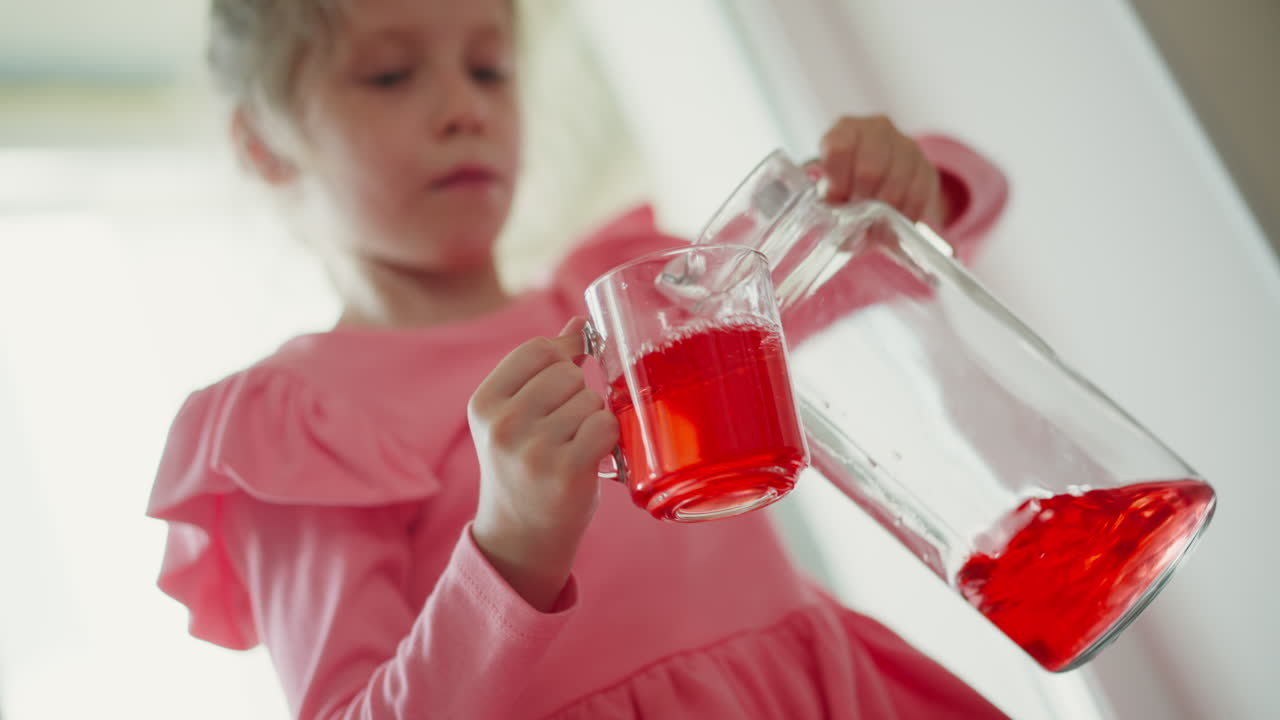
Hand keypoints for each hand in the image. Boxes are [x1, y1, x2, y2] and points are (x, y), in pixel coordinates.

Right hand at [467, 317, 617, 611]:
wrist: (521, 536)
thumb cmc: (525, 466)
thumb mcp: (516, 415)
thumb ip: (544, 368)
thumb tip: (581, 321)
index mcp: (484, 403)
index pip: (538, 349)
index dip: (562, 360)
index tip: (562, 385)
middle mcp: (503, 425)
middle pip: (567, 373)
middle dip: (577, 394)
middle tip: (565, 428)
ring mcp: (533, 450)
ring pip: (590, 399)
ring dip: (592, 419)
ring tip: (574, 446)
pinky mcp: (565, 472)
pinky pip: (605, 425)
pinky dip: (607, 439)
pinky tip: (591, 457)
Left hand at [818, 115, 944, 225]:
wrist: (880, 173)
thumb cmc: (847, 179)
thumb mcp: (831, 183)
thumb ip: (831, 198)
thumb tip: (839, 223)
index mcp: (847, 128)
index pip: (839, 149)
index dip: (838, 181)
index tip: (837, 200)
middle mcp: (878, 129)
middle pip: (870, 171)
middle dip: (861, 201)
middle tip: (857, 216)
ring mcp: (906, 145)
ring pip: (895, 186)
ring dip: (883, 213)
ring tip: (873, 225)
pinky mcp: (926, 166)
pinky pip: (917, 197)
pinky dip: (903, 216)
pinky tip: (893, 223)